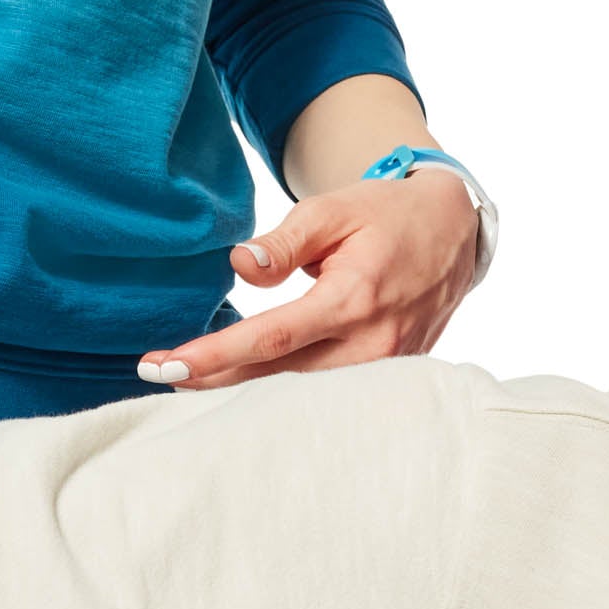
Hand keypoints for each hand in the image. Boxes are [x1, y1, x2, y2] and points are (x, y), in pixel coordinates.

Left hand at [138, 167, 479, 389]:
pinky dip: (283, 397)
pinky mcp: (389, 379)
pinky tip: (243, 391)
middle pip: (279, 378)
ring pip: (303, 398)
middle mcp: (371, 345)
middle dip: (216, 381)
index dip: (216, 356)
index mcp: (353, 299)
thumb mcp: (332, 210)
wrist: (451, 235)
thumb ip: (284, 241)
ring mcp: (385, 369)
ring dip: (244, 395)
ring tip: (189, 387)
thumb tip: (239, 267)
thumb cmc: (384, 215)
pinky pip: (328, 397)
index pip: (272, 338)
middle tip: (157, 377)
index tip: (168, 364)